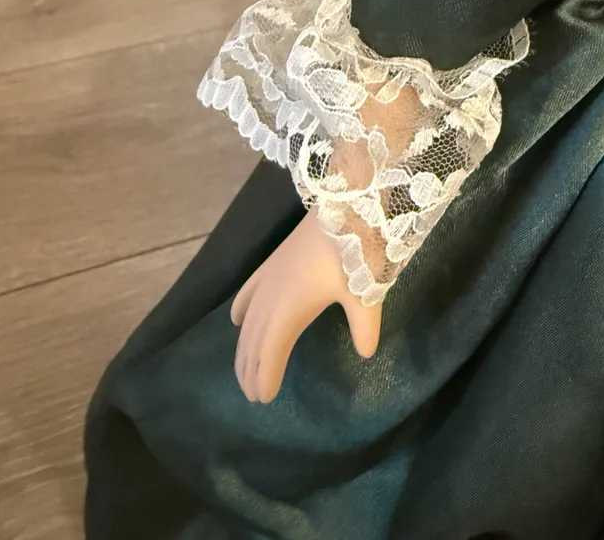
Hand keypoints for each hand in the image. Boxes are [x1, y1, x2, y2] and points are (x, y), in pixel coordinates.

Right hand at [230, 206, 382, 402]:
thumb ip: (364, 326)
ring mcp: (269, 277)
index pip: (270, 350)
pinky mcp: (273, 262)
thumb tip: (366, 352)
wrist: (344, 204)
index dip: (264, 374)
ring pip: (248, 319)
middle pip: (254, 339)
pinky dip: (241, 310)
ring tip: (245, 370)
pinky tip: (237, 321)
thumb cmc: (353, 249)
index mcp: (289, 308)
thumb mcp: (365, 292)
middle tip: (252, 395)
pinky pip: (248, 292)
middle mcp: (271, 296)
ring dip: (244, 346)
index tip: (263, 399)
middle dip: (250, 367)